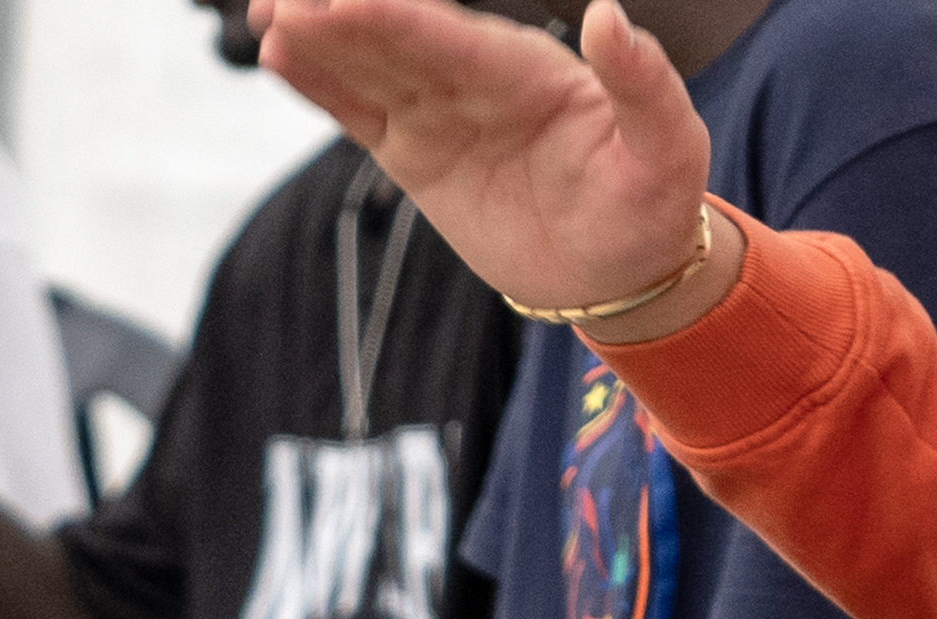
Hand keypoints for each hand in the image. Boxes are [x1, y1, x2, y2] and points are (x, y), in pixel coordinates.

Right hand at [251, 0, 731, 338]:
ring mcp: (440, 116)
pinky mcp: (414, 153)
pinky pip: (358, 112)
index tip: (339, 3)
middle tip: (279, 0)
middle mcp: (477, 82)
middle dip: (337, 18)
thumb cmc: (651, 207)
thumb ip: (642, 82)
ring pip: (366, 68)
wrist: (618, 273)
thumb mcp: (670, 147)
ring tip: (265, 12)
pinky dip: (319, 86)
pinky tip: (280, 56)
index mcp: (530, 73)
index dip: (392, 20)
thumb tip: (608, 16)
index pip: (449, 39)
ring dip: (315, 40)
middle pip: (394, 40)